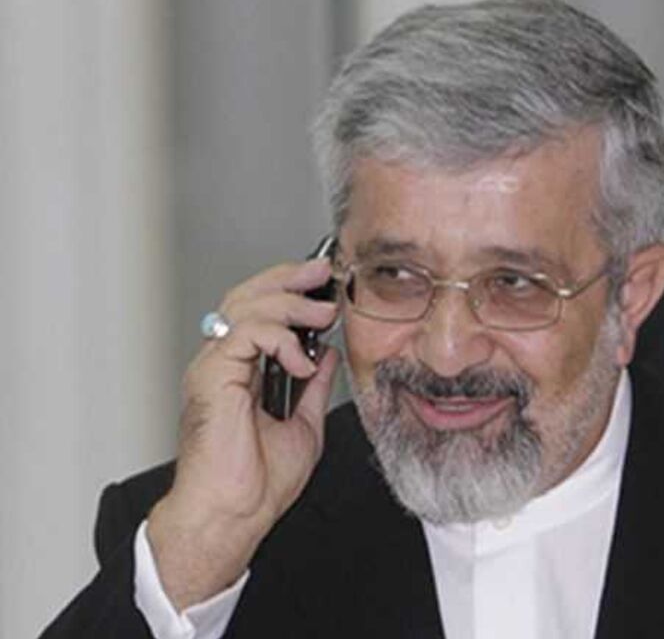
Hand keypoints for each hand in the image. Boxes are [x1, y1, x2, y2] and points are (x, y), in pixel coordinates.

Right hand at [147, 258, 339, 609]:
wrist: (235, 515)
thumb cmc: (258, 484)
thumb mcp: (304, 425)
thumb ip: (313, 387)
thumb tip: (328, 356)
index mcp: (241, 372)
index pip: (259, 311)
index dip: (290, 290)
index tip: (326, 283)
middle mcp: (222, 364)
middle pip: (247, 296)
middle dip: (288, 278)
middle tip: (323, 272)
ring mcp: (213, 368)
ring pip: (244, 307)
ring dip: (290, 303)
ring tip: (323, 314)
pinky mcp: (211, 378)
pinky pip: (243, 335)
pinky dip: (278, 339)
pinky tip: (301, 362)